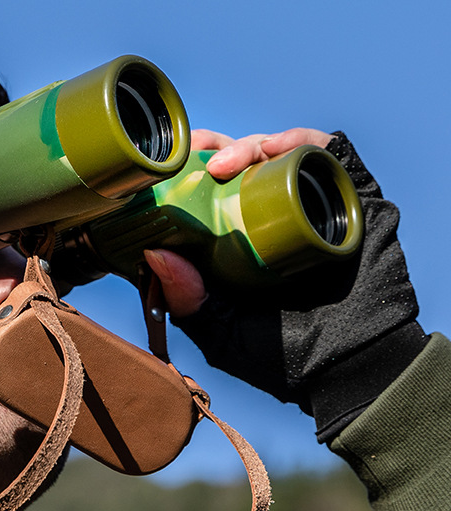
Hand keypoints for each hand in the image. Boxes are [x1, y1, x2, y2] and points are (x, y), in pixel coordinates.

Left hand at [146, 131, 424, 439]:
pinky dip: (302, 142)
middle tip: (187, 154)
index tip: (156, 171)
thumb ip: (187, 303)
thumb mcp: (221, 333)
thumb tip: (152, 253)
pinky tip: (276, 149)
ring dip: (245, 147)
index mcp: (236, 242)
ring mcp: (310, 203)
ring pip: (275, 154)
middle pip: (236, 164)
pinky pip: (327, 154)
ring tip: (222, 164)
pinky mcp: (349, 196)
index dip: (180, 175)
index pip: (205, 193)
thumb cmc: (286, 357)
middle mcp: (271, 216)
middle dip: (208, 149)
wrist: (357, 369)